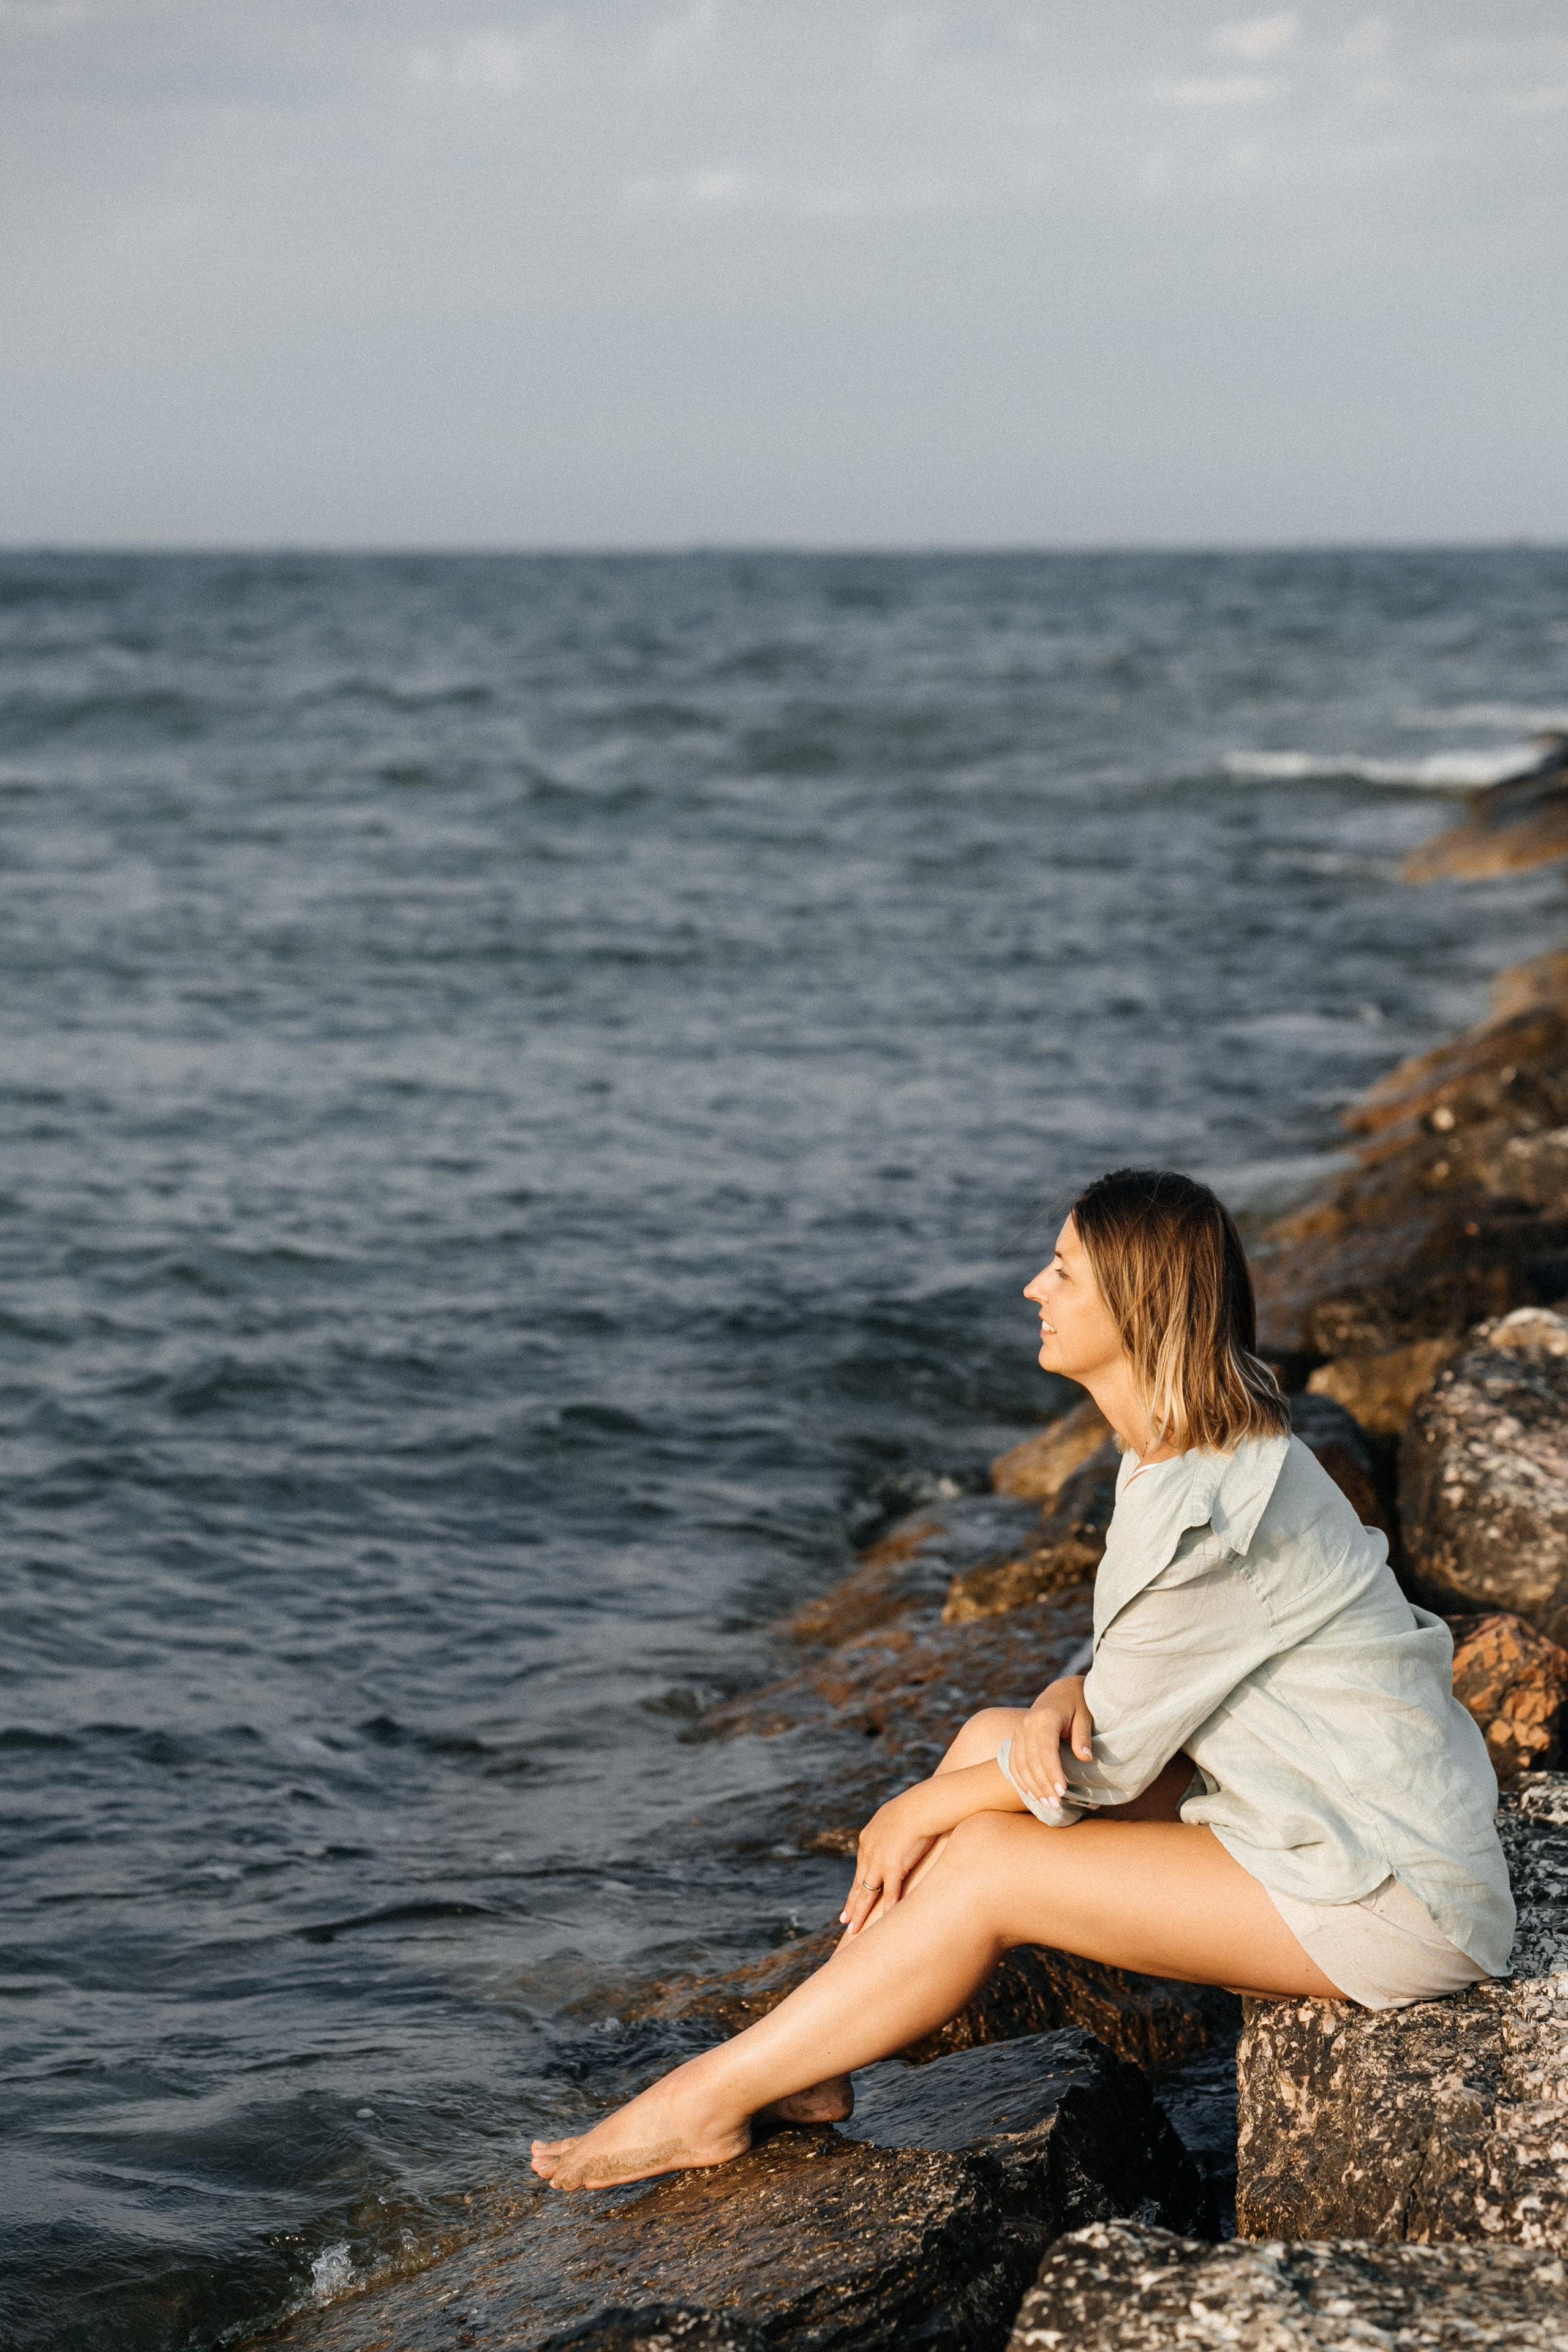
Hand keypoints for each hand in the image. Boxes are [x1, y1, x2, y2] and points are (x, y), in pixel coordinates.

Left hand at [838, 1781, 943, 1937]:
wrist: (923, 1804)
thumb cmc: (917, 1806)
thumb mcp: (897, 1815)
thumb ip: (893, 1828)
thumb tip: (900, 1831)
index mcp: (868, 1838)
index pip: (861, 1868)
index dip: (857, 1884)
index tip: (852, 1897)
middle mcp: (868, 1851)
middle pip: (859, 1883)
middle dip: (852, 1903)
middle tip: (844, 1920)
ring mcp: (879, 1860)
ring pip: (867, 1892)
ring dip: (860, 1912)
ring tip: (853, 1929)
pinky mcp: (893, 1867)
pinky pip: (889, 1894)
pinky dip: (886, 1910)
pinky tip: (882, 1923)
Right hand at [1007, 1675, 1092, 1804]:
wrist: (1060, 1691)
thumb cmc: (1077, 1704)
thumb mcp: (1085, 1716)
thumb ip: (1083, 1736)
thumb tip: (1085, 1757)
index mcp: (1044, 1718)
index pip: (1045, 1750)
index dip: (1052, 1772)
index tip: (1062, 1792)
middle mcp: (1027, 1725)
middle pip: (1031, 1761)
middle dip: (1042, 1785)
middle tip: (1056, 1805)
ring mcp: (1019, 1732)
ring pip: (1020, 1764)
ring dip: (1032, 1787)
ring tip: (1047, 1805)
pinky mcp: (1016, 1739)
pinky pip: (1013, 1763)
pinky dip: (1021, 1780)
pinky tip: (1032, 1795)